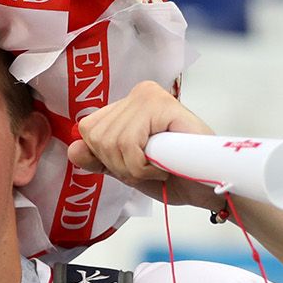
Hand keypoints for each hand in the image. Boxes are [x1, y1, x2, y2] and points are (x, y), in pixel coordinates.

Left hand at [69, 81, 224, 211]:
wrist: (210, 188)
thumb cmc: (173, 176)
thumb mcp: (125, 170)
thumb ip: (98, 159)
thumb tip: (72, 149)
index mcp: (126, 105)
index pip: (88, 131)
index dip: (105, 158)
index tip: (135, 165)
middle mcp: (136, 93)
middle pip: (97, 137)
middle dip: (119, 165)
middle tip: (150, 168)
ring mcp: (149, 96)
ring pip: (112, 143)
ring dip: (134, 169)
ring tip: (160, 166)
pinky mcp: (162, 104)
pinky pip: (129, 144)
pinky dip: (143, 167)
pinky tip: (165, 164)